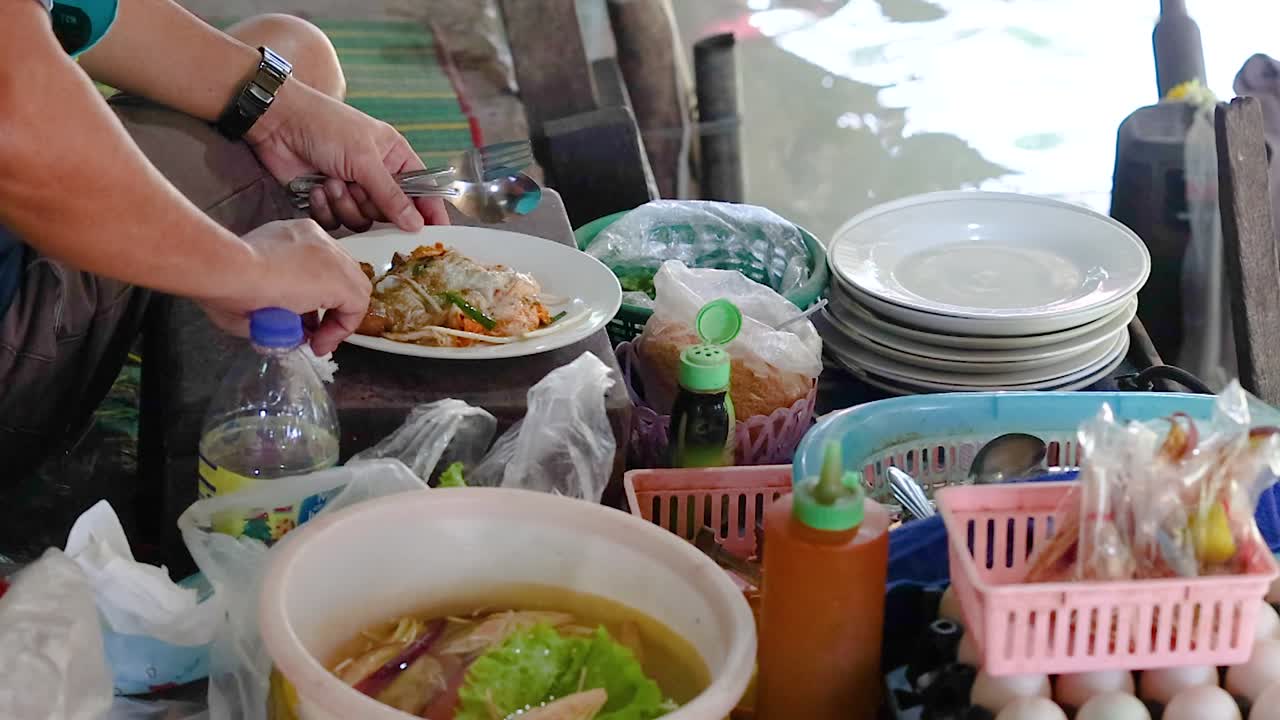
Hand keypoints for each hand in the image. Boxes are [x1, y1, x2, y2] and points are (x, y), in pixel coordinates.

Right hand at [199, 219, 371, 353]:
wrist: (227, 270)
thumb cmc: (225, 282)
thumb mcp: (252, 291)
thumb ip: (273, 305)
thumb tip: (283, 329)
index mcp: (293, 237)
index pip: (317, 268)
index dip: (314, 301)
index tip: (300, 325)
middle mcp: (316, 239)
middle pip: (338, 277)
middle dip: (328, 310)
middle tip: (311, 336)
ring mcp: (331, 255)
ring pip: (351, 289)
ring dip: (335, 320)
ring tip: (316, 342)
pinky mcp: (341, 277)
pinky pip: (357, 305)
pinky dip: (343, 327)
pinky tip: (321, 341)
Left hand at [246, 81, 449, 231]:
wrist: (278, 123)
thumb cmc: (326, 127)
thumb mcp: (364, 159)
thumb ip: (391, 195)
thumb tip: (417, 224)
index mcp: (395, 157)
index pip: (423, 191)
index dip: (430, 212)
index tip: (436, 234)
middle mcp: (376, 176)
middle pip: (391, 214)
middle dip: (372, 206)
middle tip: (359, 190)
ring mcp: (352, 189)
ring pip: (362, 221)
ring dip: (346, 205)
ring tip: (332, 182)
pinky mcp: (328, 201)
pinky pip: (337, 222)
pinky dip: (326, 208)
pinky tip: (317, 188)